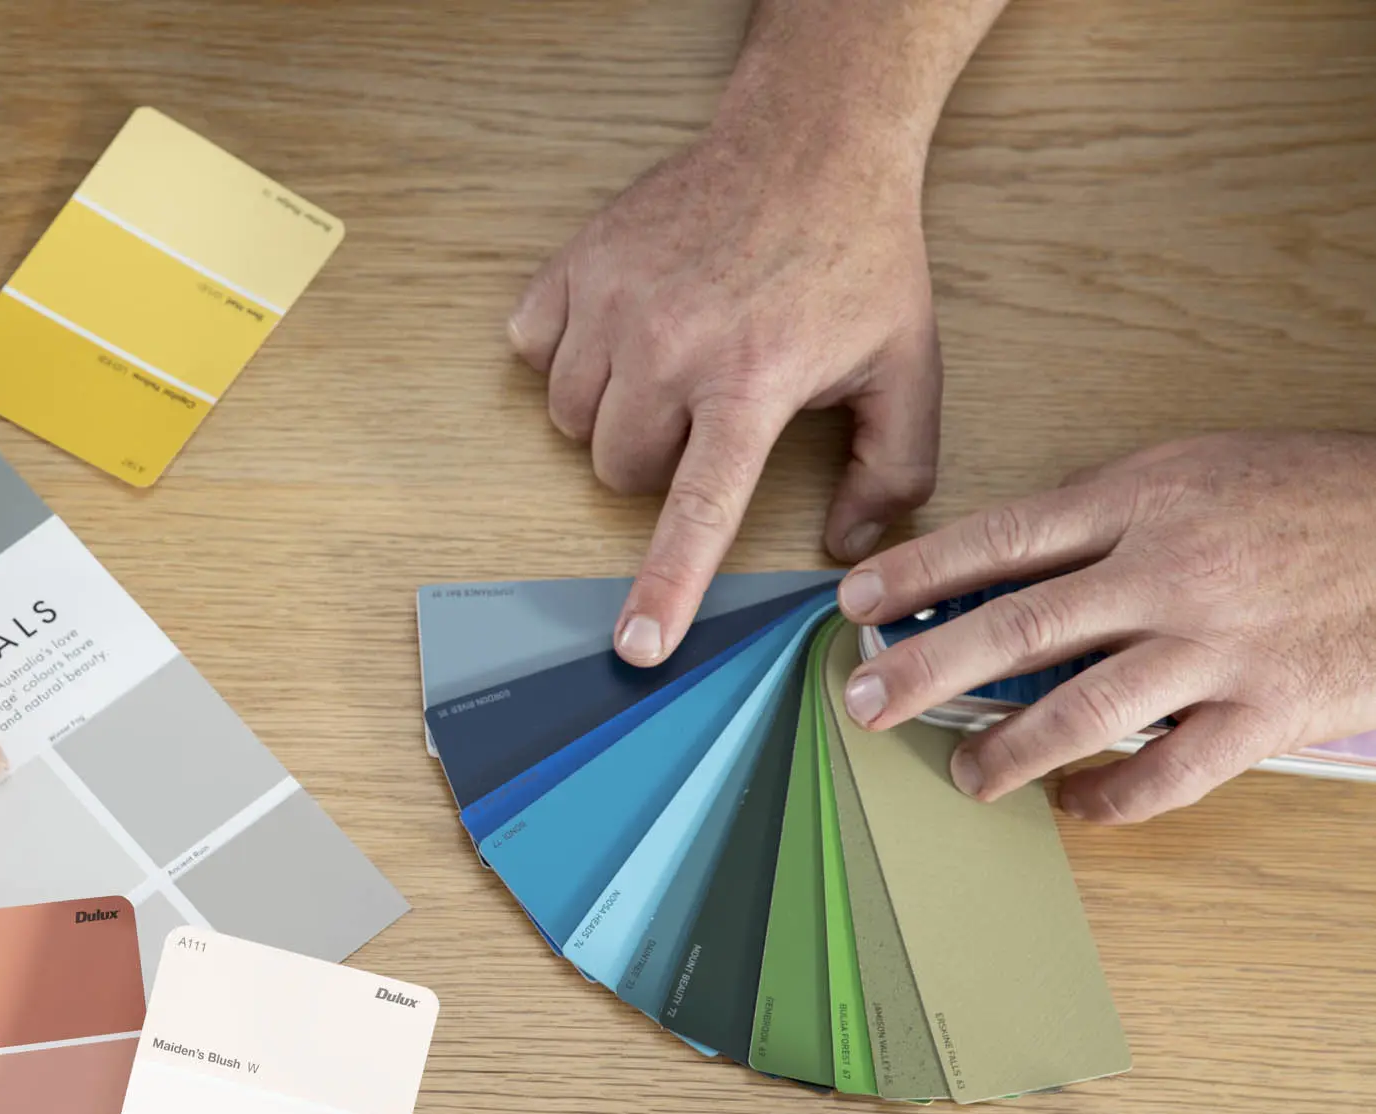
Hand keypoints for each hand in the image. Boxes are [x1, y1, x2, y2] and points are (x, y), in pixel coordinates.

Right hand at [507, 107, 939, 666]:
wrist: (808, 141)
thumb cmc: (858, 253)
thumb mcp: (908, 365)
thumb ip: (894, 469)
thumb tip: (848, 547)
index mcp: (751, 384)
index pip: (696, 512)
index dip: (664, 589)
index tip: (636, 647)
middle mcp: (670, 347)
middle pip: (618, 470)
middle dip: (656, 462)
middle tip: (705, 413)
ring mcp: (613, 302)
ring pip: (569, 419)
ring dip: (609, 413)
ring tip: (664, 368)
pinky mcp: (576, 265)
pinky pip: (532, 348)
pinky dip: (563, 351)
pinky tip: (618, 328)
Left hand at [834, 430, 1375, 820]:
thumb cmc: (1311, 499)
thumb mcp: (1198, 472)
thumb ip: (1104, 515)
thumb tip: (1002, 561)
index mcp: (1145, 502)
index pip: (1002, 538)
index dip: (919, 574)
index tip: (854, 602)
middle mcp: (1170, 574)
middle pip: (1020, 627)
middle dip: (926, 669)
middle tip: (863, 702)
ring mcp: (1218, 648)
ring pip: (1083, 711)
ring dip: (1007, 751)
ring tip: (964, 774)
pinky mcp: (1267, 712)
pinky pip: (1170, 773)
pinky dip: (1111, 799)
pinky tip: (1073, 805)